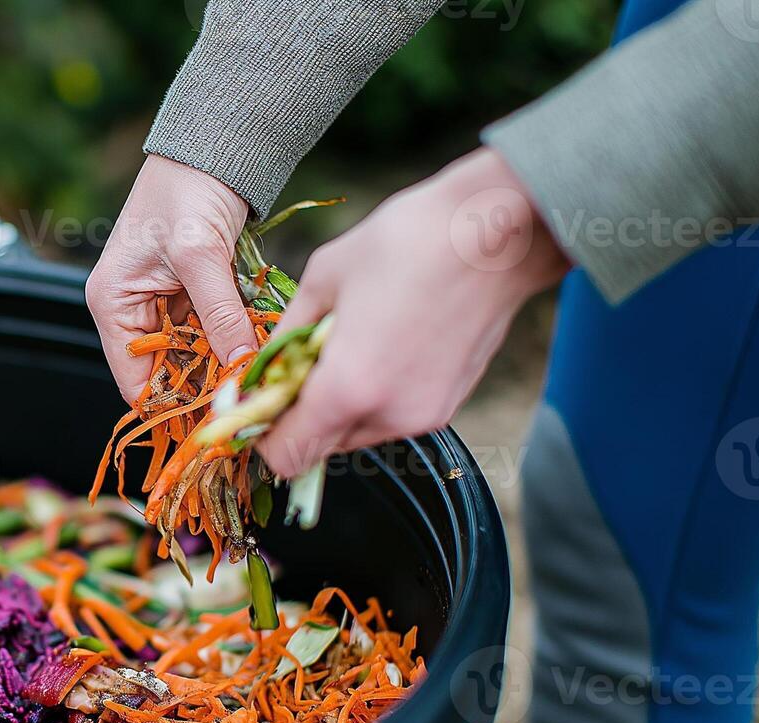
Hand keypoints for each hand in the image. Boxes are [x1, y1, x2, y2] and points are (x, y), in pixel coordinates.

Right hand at [87, 155, 257, 403]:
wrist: (212, 148)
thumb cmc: (186, 190)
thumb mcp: (200, 256)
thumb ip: (219, 315)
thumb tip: (240, 365)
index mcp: (112, 304)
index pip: (135, 380)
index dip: (171, 406)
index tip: (212, 421)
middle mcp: (132, 310)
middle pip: (166, 372)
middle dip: (203, 386)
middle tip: (242, 402)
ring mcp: (163, 304)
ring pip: (193, 357)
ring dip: (222, 366)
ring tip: (253, 380)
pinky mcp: (193, 296)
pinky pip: (211, 334)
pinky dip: (232, 342)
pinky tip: (256, 352)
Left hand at [258, 147, 569, 476]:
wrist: (499, 230)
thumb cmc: (407, 242)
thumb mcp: (323, 280)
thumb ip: (285, 338)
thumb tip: (261, 368)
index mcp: (347, 389)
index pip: (286, 455)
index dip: (264, 433)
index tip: (260, 399)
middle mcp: (387, 416)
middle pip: (320, 448)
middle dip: (301, 415)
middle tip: (301, 362)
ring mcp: (423, 415)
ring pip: (356, 433)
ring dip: (339, 404)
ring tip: (348, 343)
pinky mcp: (449, 404)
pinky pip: (391, 417)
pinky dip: (374, 395)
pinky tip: (383, 343)